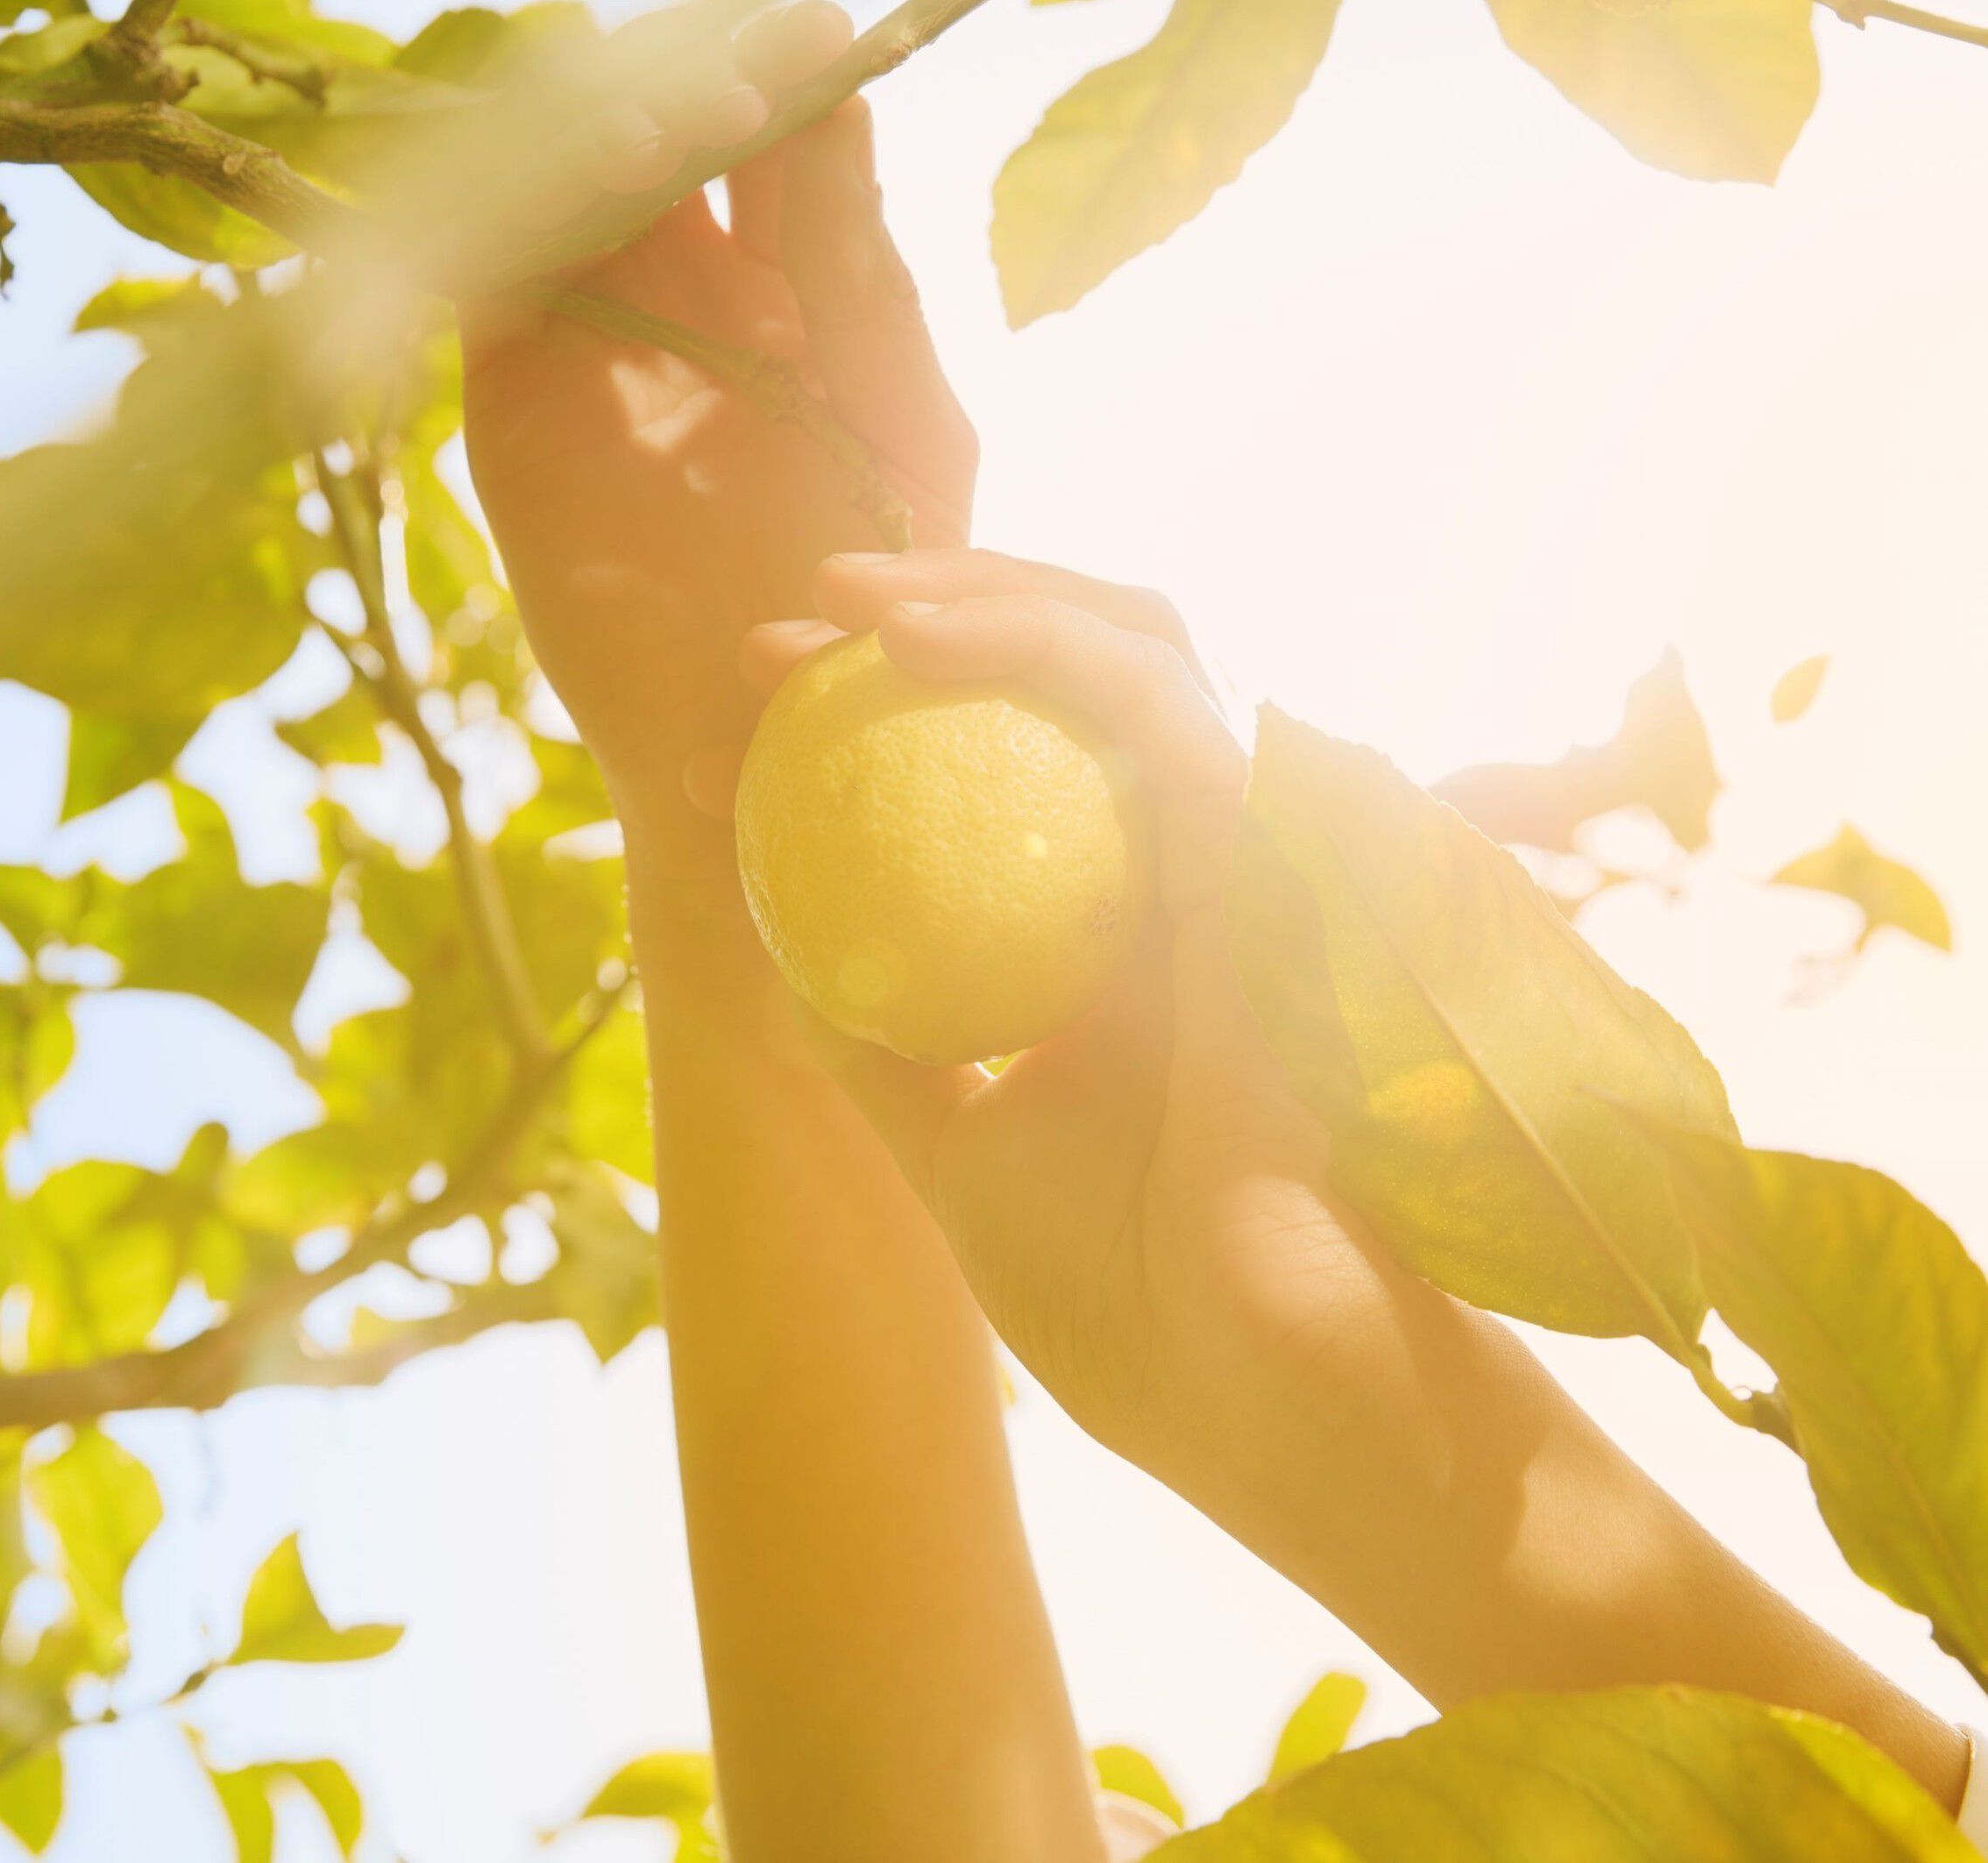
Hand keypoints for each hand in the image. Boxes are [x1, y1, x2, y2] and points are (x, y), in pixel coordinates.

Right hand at [460, 3, 976, 839]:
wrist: (767, 740)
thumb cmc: (875, 594)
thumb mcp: (906, 430)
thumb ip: (872, 284)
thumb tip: (849, 106)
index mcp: (797, 285)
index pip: (778, 139)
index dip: (789, 76)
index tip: (819, 39)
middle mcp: (687, 290)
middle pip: (661, 134)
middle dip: (686, 91)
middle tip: (729, 97)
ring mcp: (597, 332)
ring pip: (569, 184)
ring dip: (598, 141)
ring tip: (656, 145)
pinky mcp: (516, 392)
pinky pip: (489, 272)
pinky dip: (509, 219)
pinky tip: (568, 198)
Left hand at [735, 551, 1415, 1473]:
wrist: (1268, 1403)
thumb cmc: (1140, 1310)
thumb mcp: (960, 1158)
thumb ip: (885, 1051)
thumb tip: (777, 952)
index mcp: (1119, 945)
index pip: (1000, 784)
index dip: (870, 735)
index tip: (732, 743)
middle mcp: (1181, 882)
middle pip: (1062, 692)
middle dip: (923, 630)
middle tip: (777, 644)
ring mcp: (1232, 861)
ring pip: (1126, 653)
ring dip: (979, 600)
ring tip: (839, 602)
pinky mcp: (1270, 858)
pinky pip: (1155, 704)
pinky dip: (1036, 648)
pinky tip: (913, 639)